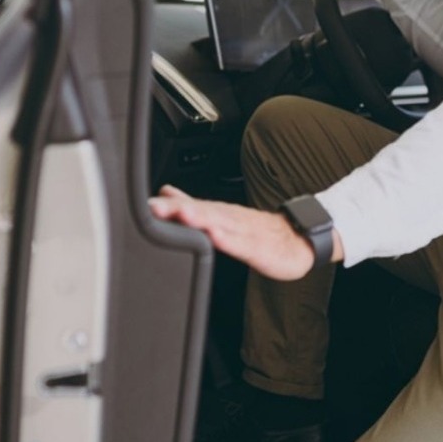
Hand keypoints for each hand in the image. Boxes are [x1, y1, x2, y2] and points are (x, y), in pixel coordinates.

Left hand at [149, 185, 323, 280]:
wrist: (298, 239)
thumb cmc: (257, 230)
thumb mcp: (221, 217)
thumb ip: (193, 205)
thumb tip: (165, 193)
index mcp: (218, 213)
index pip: (189, 206)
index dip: (166, 206)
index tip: (144, 205)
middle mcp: (228, 218)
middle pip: (201, 211)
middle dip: (177, 209)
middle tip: (155, 208)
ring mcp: (244, 232)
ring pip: (221, 224)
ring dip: (201, 219)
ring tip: (183, 216)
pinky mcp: (259, 248)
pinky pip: (243, 244)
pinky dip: (229, 240)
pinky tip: (217, 238)